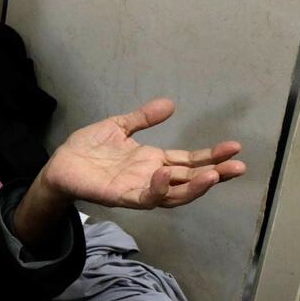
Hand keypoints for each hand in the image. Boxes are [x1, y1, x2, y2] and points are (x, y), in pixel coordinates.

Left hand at [40, 97, 245, 208]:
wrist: (60, 164)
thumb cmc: (88, 149)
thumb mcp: (118, 127)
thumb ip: (143, 118)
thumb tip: (170, 104)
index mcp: (153, 160)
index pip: (189, 161)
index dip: (211, 156)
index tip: (234, 148)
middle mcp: (151, 177)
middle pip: (190, 180)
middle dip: (216, 175)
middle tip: (239, 167)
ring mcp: (139, 188)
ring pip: (175, 194)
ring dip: (194, 187)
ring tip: (213, 175)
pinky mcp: (122, 196)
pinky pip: (145, 197)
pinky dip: (157, 188)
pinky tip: (164, 172)